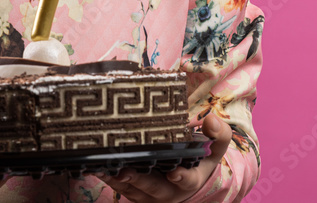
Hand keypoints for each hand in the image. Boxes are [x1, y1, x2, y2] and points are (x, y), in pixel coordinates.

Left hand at [98, 113, 231, 202]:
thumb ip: (218, 135)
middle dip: (138, 180)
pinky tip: (97, 167)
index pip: (187, 180)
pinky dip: (110, 179)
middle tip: (124, 171)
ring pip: (133, 191)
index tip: (174, 171)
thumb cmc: (200, 159)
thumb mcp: (215, 148)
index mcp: (190, 180)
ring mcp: (151, 196)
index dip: (181, 177)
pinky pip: (122, 190)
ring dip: (117, 180)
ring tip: (102, 167)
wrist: (189, 180)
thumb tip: (211, 120)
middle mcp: (169, 192)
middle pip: (153, 188)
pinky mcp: (135, 195)